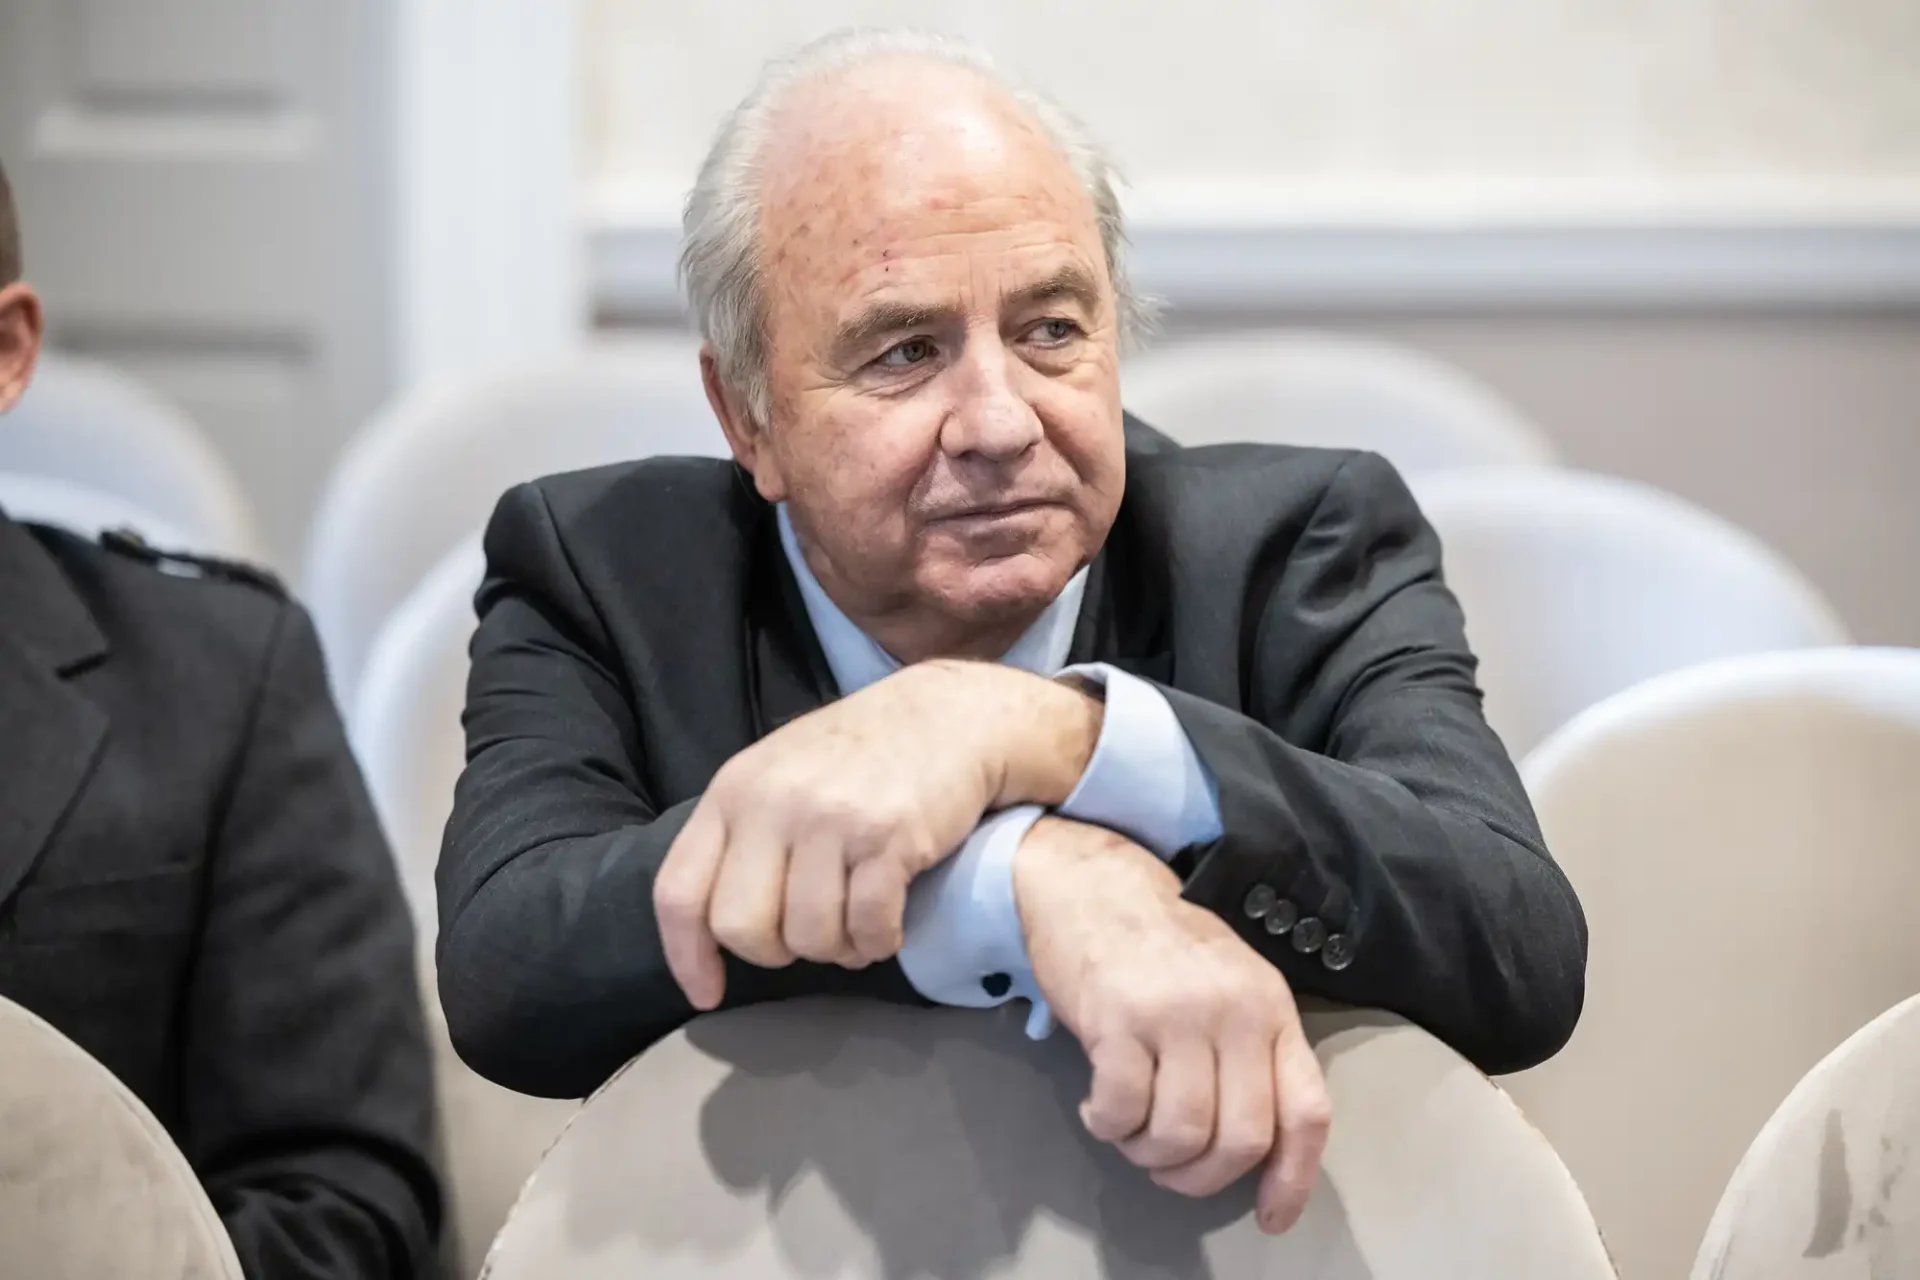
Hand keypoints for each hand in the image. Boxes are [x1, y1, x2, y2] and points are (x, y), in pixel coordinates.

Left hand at [654, 660, 1101, 1008]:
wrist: (953, 714)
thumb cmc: (864, 753)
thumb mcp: (781, 774)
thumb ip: (746, 836)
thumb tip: (720, 926)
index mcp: (733, 790)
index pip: (680, 891)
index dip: (687, 955)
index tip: (708, 993)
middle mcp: (772, 803)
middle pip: (741, 929)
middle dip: (777, 951)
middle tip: (812, 933)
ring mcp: (830, 820)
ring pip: (808, 937)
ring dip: (839, 948)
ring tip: (860, 923)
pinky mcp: (888, 838)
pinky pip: (868, 928)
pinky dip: (880, 942)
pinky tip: (891, 923)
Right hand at [1013, 816, 1330, 1233]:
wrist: (1090, 883)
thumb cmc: (1160, 943)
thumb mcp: (1229, 985)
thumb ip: (1250, 1050)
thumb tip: (1256, 1145)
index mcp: (1271, 1006)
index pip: (1306, 1110)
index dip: (1294, 1178)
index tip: (1271, 1216)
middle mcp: (1234, 1010)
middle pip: (1240, 1138)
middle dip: (1200, 1176)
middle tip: (1167, 1164)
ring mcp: (1176, 1012)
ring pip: (1180, 1134)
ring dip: (1149, 1153)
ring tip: (1129, 1131)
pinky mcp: (1117, 1018)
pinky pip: (1122, 1110)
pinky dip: (1107, 1126)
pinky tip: (1098, 1108)